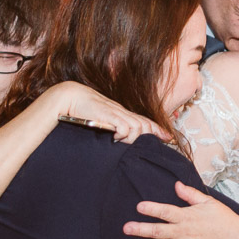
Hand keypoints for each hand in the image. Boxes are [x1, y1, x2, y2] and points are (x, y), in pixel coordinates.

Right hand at [53, 81, 168, 142]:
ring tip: (123, 142)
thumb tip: (118, 138)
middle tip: (160, 142)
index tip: (168, 137)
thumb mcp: (101, 119)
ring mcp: (115, 113)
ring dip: (135, 137)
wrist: (70, 96)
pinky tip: (115, 138)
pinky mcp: (108, 115)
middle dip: (154, 134)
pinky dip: (123, 134)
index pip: (144, 121)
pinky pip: (124, 127)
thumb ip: (111, 127)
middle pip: (145, 124)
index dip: (157, 129)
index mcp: (121, 113)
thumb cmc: (83, 109)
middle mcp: (121, 112)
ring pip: (138, 127)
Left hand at [124, 181, 238, 238]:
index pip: (164, 211)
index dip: (151, 209)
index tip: (138, 207)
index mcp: (187, 216)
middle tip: (126, 228)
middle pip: (157, 231)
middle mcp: (183, 232)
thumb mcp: (209, 202)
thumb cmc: (225, 219)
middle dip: (139, 229)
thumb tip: (176, 185)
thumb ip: (191, 194)